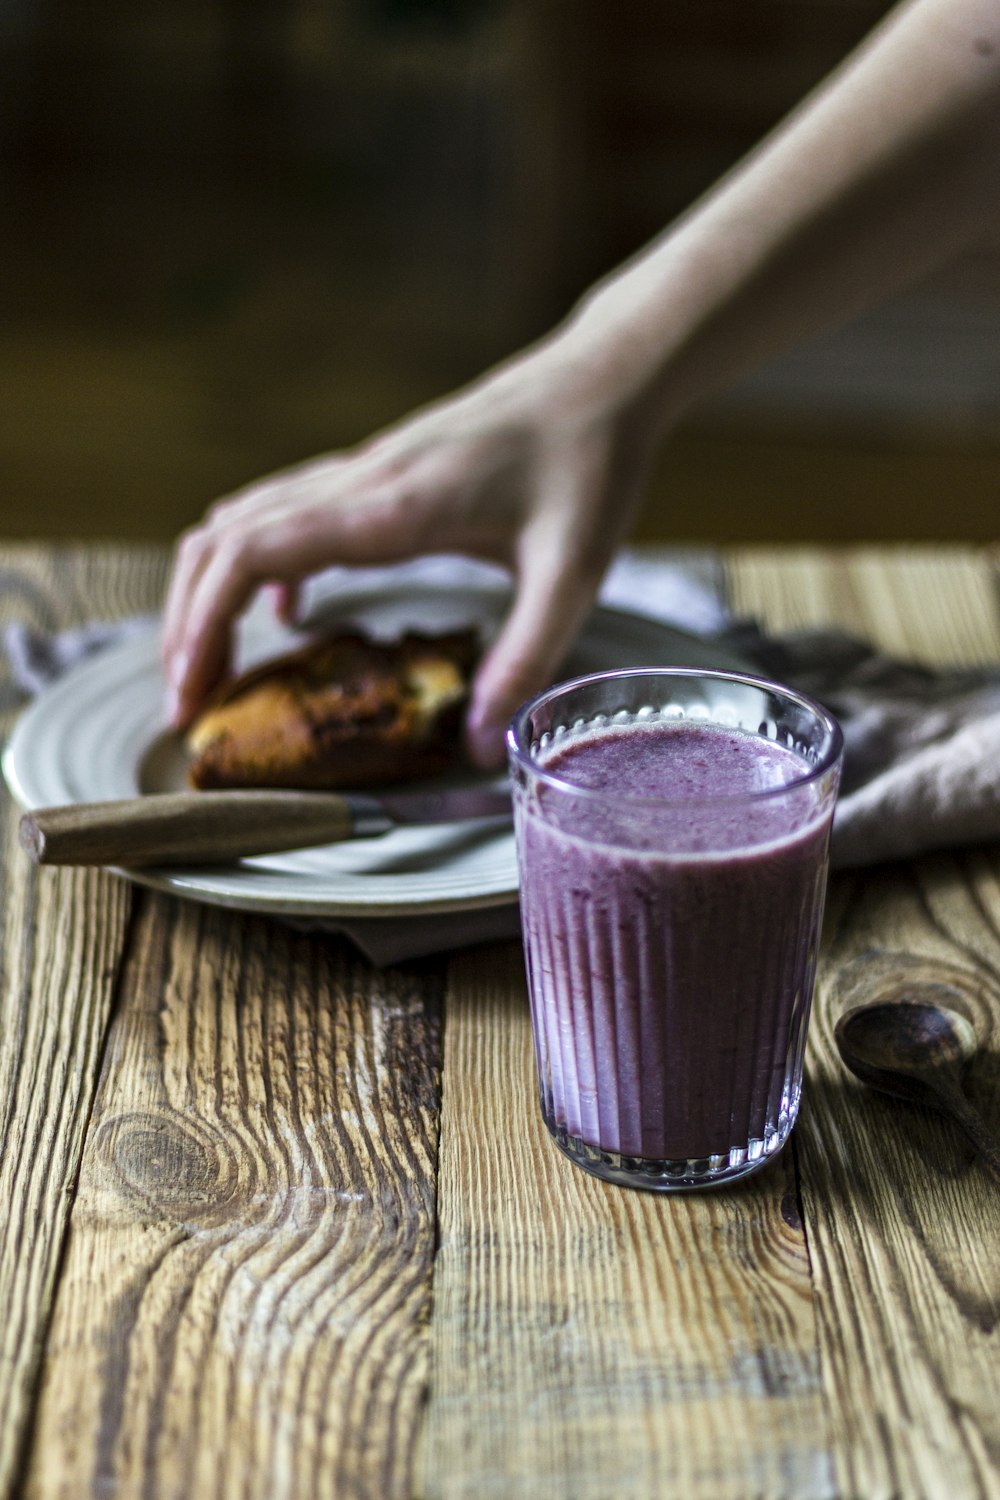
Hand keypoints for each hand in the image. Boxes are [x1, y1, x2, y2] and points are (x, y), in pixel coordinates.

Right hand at [162, 323, 660, 766]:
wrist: (600, 383)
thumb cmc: (588, 468)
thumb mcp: (572, 576)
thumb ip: (524, 661)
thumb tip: (481, 747)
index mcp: (393, 507)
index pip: (255, 552)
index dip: (205, 623)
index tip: (194, 694)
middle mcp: (360, 481)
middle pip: (224, 539)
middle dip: (191, 623)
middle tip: (192, 703)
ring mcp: (362, 470)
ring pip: (244, 520)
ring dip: (212, 589)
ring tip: (215, 667)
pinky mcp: (377, 471)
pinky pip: (288, 512)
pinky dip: (259, 563)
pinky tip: (287, 613)